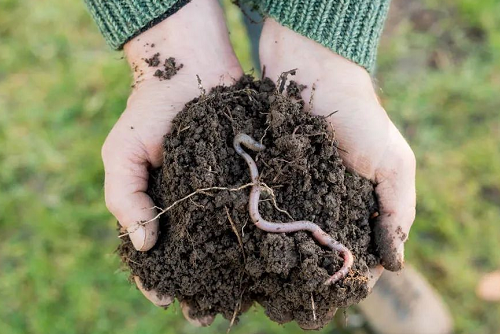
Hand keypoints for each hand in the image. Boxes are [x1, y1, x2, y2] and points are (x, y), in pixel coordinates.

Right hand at [101, 0, 241, 324]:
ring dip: (235, 273)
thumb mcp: (121, 153)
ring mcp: (224, 194)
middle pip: (196, 258)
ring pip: (229, 243)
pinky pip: (255, 211)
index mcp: (160, 206)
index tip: (168, 300)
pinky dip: (261, 236)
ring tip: (242, 298)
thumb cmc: (150, 112)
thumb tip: (144, 244)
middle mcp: (194, 207)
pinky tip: (270, 256)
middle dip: (202, 287)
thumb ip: (126, 198)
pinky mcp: (249, 178)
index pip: (155, 255)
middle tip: (209, 313)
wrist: (191, 68)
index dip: (158, 280)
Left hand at [259, 19, 415, 328]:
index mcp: (358, 202)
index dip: (348, 275)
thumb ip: (397, 211)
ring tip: (266, 281)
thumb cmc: (359, 116)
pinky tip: (249, 246)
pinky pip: (263, 206)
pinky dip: (260, 226)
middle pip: (318, 247)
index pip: (355, 250)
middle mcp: (325, 200)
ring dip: (281, 255)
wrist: (312, 70)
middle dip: (308, 271)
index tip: (332, 298)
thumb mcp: (393, 163)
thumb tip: (395, 265)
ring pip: (288, 233)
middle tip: (291, 298)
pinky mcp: (268, 174)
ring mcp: (294, 188)